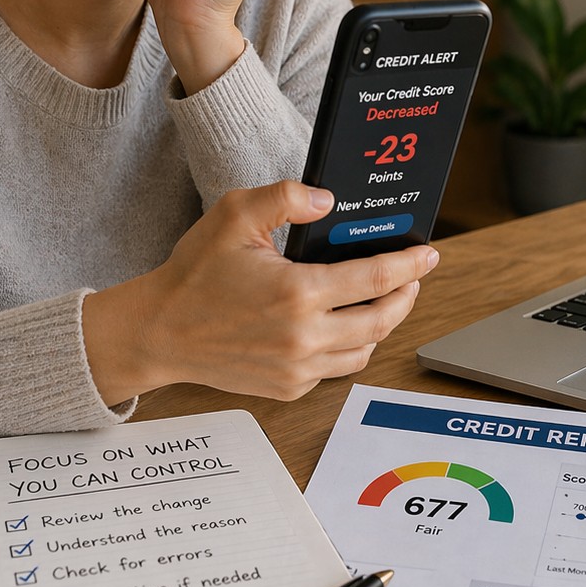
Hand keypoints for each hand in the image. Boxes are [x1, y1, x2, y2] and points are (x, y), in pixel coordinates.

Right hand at [81, 180, 437, 405]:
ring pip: (364, 351)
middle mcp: (303, 337)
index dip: (410, 264)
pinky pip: (335, 368)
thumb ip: (285, 198)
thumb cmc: (193, 274)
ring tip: (382, 299)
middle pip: (382, 321)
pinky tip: (340, 323)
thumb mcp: (233, 216)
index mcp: (297, 293)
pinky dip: (347, 346)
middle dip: (406, 296)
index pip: (376, 278)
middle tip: (412, 276)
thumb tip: (328, 201)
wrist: (158, 333)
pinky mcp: (287, 388)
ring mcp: (297, 369)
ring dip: (381, 325)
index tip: (427, 254)